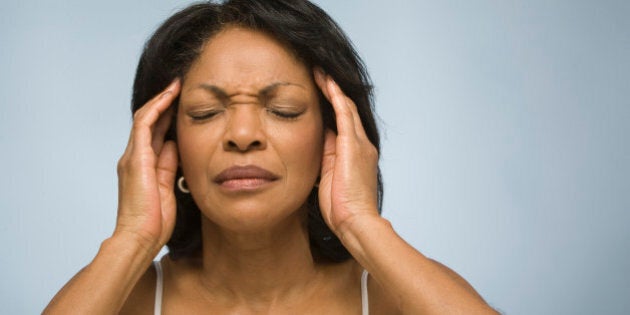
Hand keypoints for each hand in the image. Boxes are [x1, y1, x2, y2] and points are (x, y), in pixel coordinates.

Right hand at [114, 80, 179, 252]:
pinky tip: (168, 97)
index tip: (183, 104)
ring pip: (144, 118)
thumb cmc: (155, 220)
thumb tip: (174, 145)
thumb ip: (169, 165)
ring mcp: (132, 156)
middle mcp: (134, 157)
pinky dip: (156, 108)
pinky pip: (143, 125)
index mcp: (143, 165)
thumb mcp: (168, 186)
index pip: (154, 133)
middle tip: (180, 87)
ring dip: (161, 100)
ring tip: (176, 86)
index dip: (168, 116)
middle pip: (148, 121)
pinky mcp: (135, 158)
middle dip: (164, 103)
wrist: (140, 236)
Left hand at [314, 70, 379, 234]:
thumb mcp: (329, 177)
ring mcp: (360, 143)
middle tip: (318, 74)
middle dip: (332, 92)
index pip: (343, 123)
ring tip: (319, 71)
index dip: (332, 106)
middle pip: (346, 110)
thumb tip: (319, 139)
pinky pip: (344, 113)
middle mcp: (362, 144)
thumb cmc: (341, 207)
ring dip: (332, 88)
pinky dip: (335, 96)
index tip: (318, 93)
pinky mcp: (353, 145)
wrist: (355, 222)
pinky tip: (326, 82)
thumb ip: (326, 157)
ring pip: (346, 107)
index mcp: (356, 154)